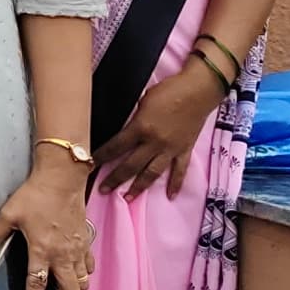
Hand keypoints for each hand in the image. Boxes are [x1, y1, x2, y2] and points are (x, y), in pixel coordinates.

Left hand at [0, 162, 96, 289]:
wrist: (63, 178)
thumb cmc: (35, 195)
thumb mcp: (7, 213)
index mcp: (41, 250)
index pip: (37, 286)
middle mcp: (63, 254)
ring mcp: (78, 249)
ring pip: (83, 282)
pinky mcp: (86, 242)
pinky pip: (89, 267)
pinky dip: (83, 274)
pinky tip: (73, 271)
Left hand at [97, 56, 229, 197]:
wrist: (198, 91)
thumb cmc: (168, 91)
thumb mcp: (143, 101)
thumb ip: (134, 120)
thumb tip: (126, 131)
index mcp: (141, 128)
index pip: (116, 146)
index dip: (102, 156)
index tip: (91, 164)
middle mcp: (154, 143)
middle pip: (131, 165)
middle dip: (115, 178)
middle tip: (102, 190)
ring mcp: (170, 149)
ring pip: (152, 173)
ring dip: (139, 187)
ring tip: (128, 198)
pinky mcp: (184, 150)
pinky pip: (179, 170)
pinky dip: (175, 184)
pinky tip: (170, 196)